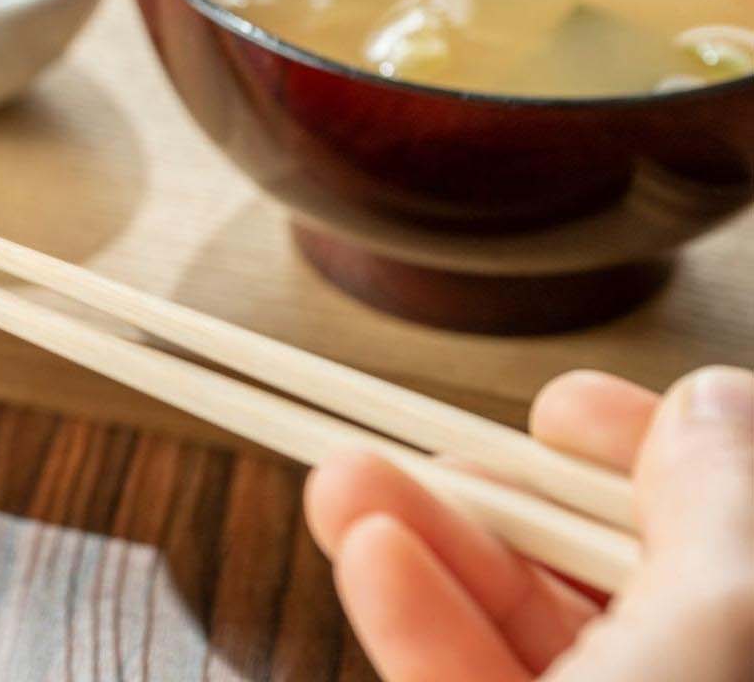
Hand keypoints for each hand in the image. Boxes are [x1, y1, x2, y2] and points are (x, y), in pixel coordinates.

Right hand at [307, 366, 753, 680]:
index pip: (718, 522)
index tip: (564, 411)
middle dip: (504, 493)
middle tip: (429, 451)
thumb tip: (709, 404)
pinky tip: (367, 557)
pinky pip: (463, 679)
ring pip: (521, 620)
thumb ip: (720, 498)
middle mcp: (695, 676)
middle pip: (600, 564)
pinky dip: (410, 619)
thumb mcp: (727, 619)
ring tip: (343, 482)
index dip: (641, 449)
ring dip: (427, 539)